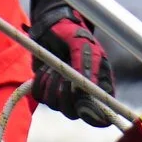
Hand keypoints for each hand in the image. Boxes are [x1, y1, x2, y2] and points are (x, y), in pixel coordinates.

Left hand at [30, 3, 116, 125]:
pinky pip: (40, 97)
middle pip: (74, 113)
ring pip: (55, 105)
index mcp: (100, 86)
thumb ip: (85, 65)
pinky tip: (44, 69)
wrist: (51, 26)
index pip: (101, 114)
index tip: (81, 99)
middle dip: (64, 94)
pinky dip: (39, 83)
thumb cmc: (73, 33)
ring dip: (51, 85)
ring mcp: (63, 93)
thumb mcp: (83, 45)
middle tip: (62, 74)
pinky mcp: (46, 88)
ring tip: (53, 66)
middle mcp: (82, 94)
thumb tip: (84, 91)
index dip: (93, 115)